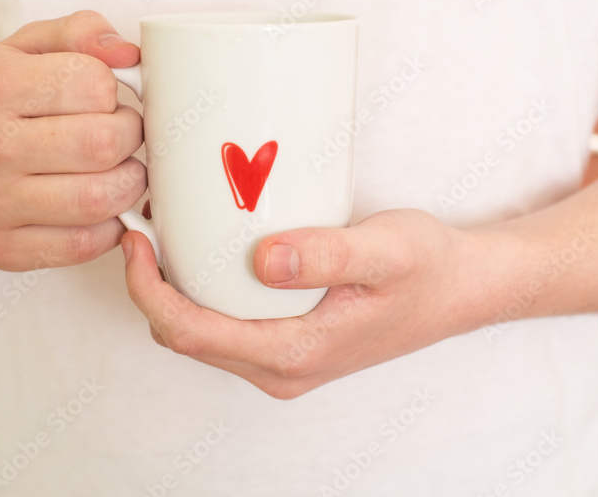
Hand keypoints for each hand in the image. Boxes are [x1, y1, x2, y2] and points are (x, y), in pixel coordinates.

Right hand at [0, 11, 145, 270]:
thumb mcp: (21, 49)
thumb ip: (78, 32)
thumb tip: (129, 53)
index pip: (93, 84)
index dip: (114, 90)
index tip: (105, 97)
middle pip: (103, 144)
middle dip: (130, 135)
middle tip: (121, 133)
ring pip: (101, 199)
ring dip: (129, 182)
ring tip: (118, 168)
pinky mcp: (1, 249)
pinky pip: (85, 245)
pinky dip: (111, 225)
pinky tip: (99, 204)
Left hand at [122, 209, 497, 397]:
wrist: (462, 288)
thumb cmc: (428, 268)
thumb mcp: (386, 251)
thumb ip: (327, 255)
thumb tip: (263, 259)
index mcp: (295, 353)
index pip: (192, 334)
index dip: (147, 291)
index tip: (135, 242)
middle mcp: (282, 368)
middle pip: (186, 338)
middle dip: (149, 290)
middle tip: (143, 230)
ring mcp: (285, 360)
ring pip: (202, 335)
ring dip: (173, 292)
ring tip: (168, 235)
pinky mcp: (290, 343)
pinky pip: (226, 326)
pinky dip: (202, 294)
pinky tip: (206, 253)